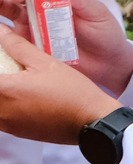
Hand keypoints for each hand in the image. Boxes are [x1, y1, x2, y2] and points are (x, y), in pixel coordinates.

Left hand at [0, 25, 122, 143]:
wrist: (92, 121)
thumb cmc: (73, 92)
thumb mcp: (46, 63)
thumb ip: (17, 46)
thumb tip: (2, 31)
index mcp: (4, 89)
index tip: (4, 59)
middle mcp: (0, 110)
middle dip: (1, 77)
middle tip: (10, 69)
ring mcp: (7, 124)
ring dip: (3, 93)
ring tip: (16, 83)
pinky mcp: (17, 132)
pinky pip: (2, 116)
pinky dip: (7, 106)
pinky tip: (23, 98)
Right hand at [2, 0, 132, 95]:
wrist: (109, 63)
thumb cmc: (105, 34)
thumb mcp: (97, 15)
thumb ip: (82, 0)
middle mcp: (42, 7)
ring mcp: (35, 25)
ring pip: (12, 12)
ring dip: (3, 6)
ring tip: (1, 3)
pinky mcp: (31, 44)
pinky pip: (12, 37)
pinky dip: (4, 31)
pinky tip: (1, 28)